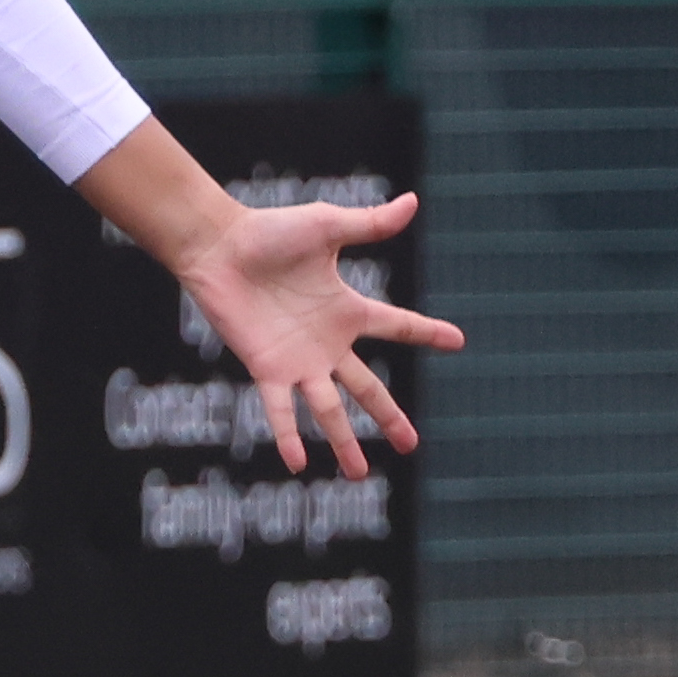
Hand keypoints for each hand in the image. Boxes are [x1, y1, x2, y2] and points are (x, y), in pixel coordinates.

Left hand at [172, 193, 464, 475]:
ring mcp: (297, 360)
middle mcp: (326, 343)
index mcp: (346, 310)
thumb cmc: (270, 232)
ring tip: (359, 475)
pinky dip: (289, 435)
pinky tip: (298, 463)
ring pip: (329, 410)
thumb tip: (413, 202)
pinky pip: (281, 408)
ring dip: (344, 442)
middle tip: (412, 447)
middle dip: (390, 418)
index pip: (396, 324)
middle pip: (366, 388)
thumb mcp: (328, 228)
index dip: (427, 333)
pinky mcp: (267, 368)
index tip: (458, 342)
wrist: (219, 246)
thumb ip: (371, 225)